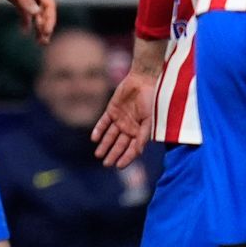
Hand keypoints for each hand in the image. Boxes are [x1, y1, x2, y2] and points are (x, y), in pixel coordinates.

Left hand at [4, 0, 55, 44]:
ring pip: (36, 12)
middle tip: (44, 41)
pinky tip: (25, 32)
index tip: (47, 31)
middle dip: (46, 26)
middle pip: (44, 10)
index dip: (50, 18)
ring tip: (40, 41)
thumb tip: (36, 13)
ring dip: (38, 27)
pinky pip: (25, 11)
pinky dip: (26, 21)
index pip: (49, 3)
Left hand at [93, 44, 160, 167]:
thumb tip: (138, 151)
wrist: (144, 80)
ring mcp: (120, 119)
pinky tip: (94, 139)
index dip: (126, 158)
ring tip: (98, 155)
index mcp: (140, 131)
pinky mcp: (112, 110)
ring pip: (110, 136)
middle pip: (119, 144)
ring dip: (104, 145)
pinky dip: (99, 130)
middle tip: (106, 164)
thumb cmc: (152, 100)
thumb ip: (143, 135)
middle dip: (113, 154)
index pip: (132, 149)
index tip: (119, 166)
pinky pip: (104, 123)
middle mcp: (129, 128)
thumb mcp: (150, 119)